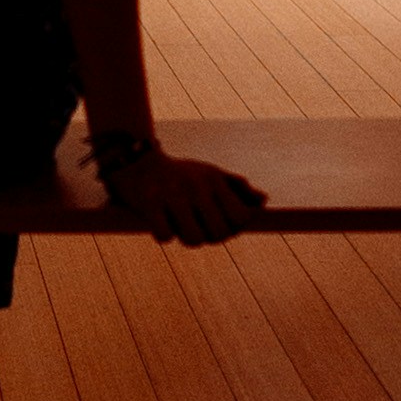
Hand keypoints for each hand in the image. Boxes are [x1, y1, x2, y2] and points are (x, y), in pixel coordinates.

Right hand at [106, 144, 265, 248]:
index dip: (234, 229)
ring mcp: (173, 194)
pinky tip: (162, 222)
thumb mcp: (211, 174)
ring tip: (181, 226)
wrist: (137, 160)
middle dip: (211, 237)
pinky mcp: (149, 203)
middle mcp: (197, 186)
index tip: (221, 224)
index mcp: (214, 179)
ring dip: (187, 238)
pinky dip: (164, 234)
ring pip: (194, 239)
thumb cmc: (181, 174)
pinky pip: (165, 236)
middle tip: (200, 227)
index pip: (241, 217)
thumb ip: (238, 188)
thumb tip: (263, 201)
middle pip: (219, 233)